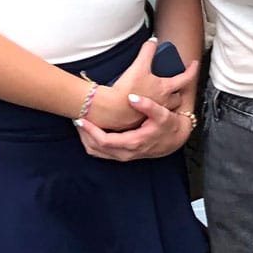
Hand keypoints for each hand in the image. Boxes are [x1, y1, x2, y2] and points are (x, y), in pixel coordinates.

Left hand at [77, 91, 194, 160]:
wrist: (176, 140)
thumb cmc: (169, 126)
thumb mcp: (163, 115)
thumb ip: (148, 106)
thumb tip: (132, 97)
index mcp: (132, 143)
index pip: (104, 140)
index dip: (90, 131)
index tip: (81, 119)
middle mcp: (125, 153)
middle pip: (95, 148)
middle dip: (84, 134)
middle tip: (76, 119)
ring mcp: (123, 156)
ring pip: (97, 152)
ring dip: (86, 139)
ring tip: (81, 124)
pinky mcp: (123, 155)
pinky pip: (101, 153)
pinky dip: (92, 143)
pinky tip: (91, 131)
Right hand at [83, 43, 192, 131]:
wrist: (111, 109)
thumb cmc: (127, 89)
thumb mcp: (139, 65)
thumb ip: (148, 50)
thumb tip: (153, 41)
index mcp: (165, 88)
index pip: (186, 78)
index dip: (192, 69)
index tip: (194, 64)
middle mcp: (164, 101)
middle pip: (178, 96)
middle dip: (178, 90)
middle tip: (174, 84)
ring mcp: (154, 111)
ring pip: (167, 107)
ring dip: (166, 101)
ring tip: (159, 94)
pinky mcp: (145, 119)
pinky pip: (154, 113)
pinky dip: (153, 107)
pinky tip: (145, 102)